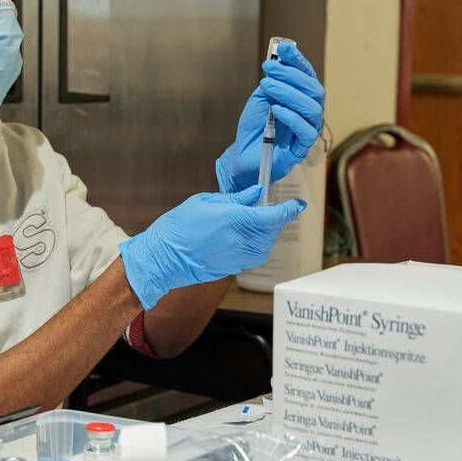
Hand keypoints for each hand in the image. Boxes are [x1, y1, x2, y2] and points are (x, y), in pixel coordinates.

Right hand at [119, 186, 305, 308]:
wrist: (163, 258)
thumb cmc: (178, 226)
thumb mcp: (205, 201)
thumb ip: (235, 198)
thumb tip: (256, 193)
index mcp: (234, 218)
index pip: (273, 215)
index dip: (289, 209)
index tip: (298, 204)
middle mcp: (240, 239)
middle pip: (272, 231)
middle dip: (274, 220)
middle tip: (266, 210)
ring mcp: (237, 256)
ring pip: (265, 245)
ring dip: (265, 235)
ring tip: (253, 225)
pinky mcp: (232, 268)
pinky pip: (254, 256)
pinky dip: (255, 246)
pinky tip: (242, 239)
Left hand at [215, 39, 325, 193]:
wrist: (242, 154)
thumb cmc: (255, 126)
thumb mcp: (261, 97)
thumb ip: (272, 81)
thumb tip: (279, 59)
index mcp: (302, 99)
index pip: (308, 76)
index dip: (298, 61)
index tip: (283, 48)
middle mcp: (309, 114)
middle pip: (315, 90)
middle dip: (292, 75)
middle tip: (269, 69)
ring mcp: (307, 131)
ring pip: (312, 109)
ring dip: (289, 93)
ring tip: (268, 86)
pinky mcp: (300, 150)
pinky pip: (305, 132)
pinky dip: (292, 117)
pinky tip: (276, 109)